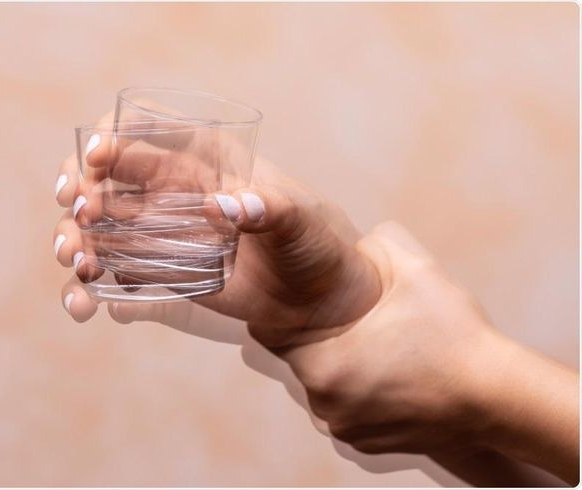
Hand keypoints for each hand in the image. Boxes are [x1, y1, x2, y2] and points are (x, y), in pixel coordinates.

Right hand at [53, 126, 381, 339]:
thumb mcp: (302, 223)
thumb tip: (229, 204)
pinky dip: (88, 288)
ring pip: (99, 225)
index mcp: (206, 163)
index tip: (97, 157)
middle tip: (79, 210)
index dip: (113, 134)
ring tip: (76, 261)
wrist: (315, 304)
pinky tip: (84, 305)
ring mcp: (162, 233)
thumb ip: (271, 210)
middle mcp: (175, 192)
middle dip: (81, 187)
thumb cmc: (315, 248)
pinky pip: (112, 272)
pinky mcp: (160, 272)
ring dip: (75, 238)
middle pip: (108, 176)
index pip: (149, 131)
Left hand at [278, 221, 578, 483]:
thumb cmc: (454, 335)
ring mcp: (346, 428)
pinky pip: (349, 409)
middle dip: (328, 338)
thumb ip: (376, 242)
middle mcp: (326, 404)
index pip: (279, 332)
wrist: (497, 396)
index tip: (315, 303)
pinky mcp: (366, 443)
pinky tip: (390, 374)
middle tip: (358, 322)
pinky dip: (362, 393)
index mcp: (323, 366)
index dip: (296, 313)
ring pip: (327, 385)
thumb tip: (356, 241)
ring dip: (345, 367)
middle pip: (306, 358)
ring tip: (380, 348)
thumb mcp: (415, 269)